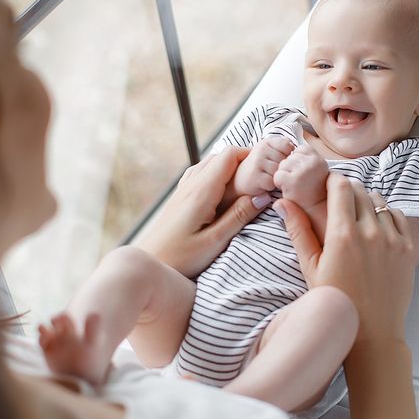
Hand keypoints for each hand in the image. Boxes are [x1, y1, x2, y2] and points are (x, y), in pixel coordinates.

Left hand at [135, 147, 265, 277]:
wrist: (150, 264)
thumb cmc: (179, 258)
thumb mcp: (215, 242)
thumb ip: (238, 217)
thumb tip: (262, 196)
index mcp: (202, 191)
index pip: (228, 156)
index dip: (250, 154)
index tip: (269, 165)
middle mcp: (191, 185)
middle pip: (219, 156)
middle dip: (243, 159)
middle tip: (263, 174)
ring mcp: (183, 190)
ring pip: (209, 164)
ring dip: (229, 167)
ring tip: (248, 182)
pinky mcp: (179, 199)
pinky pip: (200, 175)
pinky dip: (216, 174)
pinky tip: (224, 191)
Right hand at [232, 137, 293, 195]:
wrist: (238, 181)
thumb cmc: (259, 168)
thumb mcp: (269, 153)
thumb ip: (282, 147)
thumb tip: (295, 147)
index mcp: (266, 142)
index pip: (287, 146)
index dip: (285, 155)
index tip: (275, 159)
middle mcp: (261, 150)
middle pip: (284, 161)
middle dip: (279, 169)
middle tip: (268, 170)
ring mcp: (257, 162)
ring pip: (279, 172)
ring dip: (274, 178)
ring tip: (265, 176)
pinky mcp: (255, 177)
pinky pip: (273, 183)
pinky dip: (269, 186)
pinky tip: (261, 183)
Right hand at [273, 174, 417, 343]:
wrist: (371, 332)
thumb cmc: (336, 301)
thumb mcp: (310, 267)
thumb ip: (298, 230)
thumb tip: (282, 203)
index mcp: (342, 235)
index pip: (340, 186)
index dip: (331, 182)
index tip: (326, 187)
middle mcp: (370, 232)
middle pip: (359, 190)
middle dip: (346, 191)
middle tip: (337, 203)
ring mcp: (392, 240)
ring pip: (378, 201)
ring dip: (366, 202)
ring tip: (356, 218)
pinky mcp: (407, 248)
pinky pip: (397, 216)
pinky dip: (386, 214)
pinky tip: (375, 228)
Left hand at [274, 143, 327, 209]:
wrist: (314, 210)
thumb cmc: (311, 189)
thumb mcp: (314, 168)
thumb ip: (305, 157)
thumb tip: (287, 142)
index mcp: (318, 158)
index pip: (298, 149)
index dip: (297, 161)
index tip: (304, 174)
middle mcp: (313, 162)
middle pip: (288, 157)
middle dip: (290, 169)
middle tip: (300, 182)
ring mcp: (303, 171)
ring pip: (282, 166)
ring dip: (284, 176)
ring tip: (295, 186)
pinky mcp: (293, 181)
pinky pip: (277, 176)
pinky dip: (279, 183)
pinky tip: (289, 189)